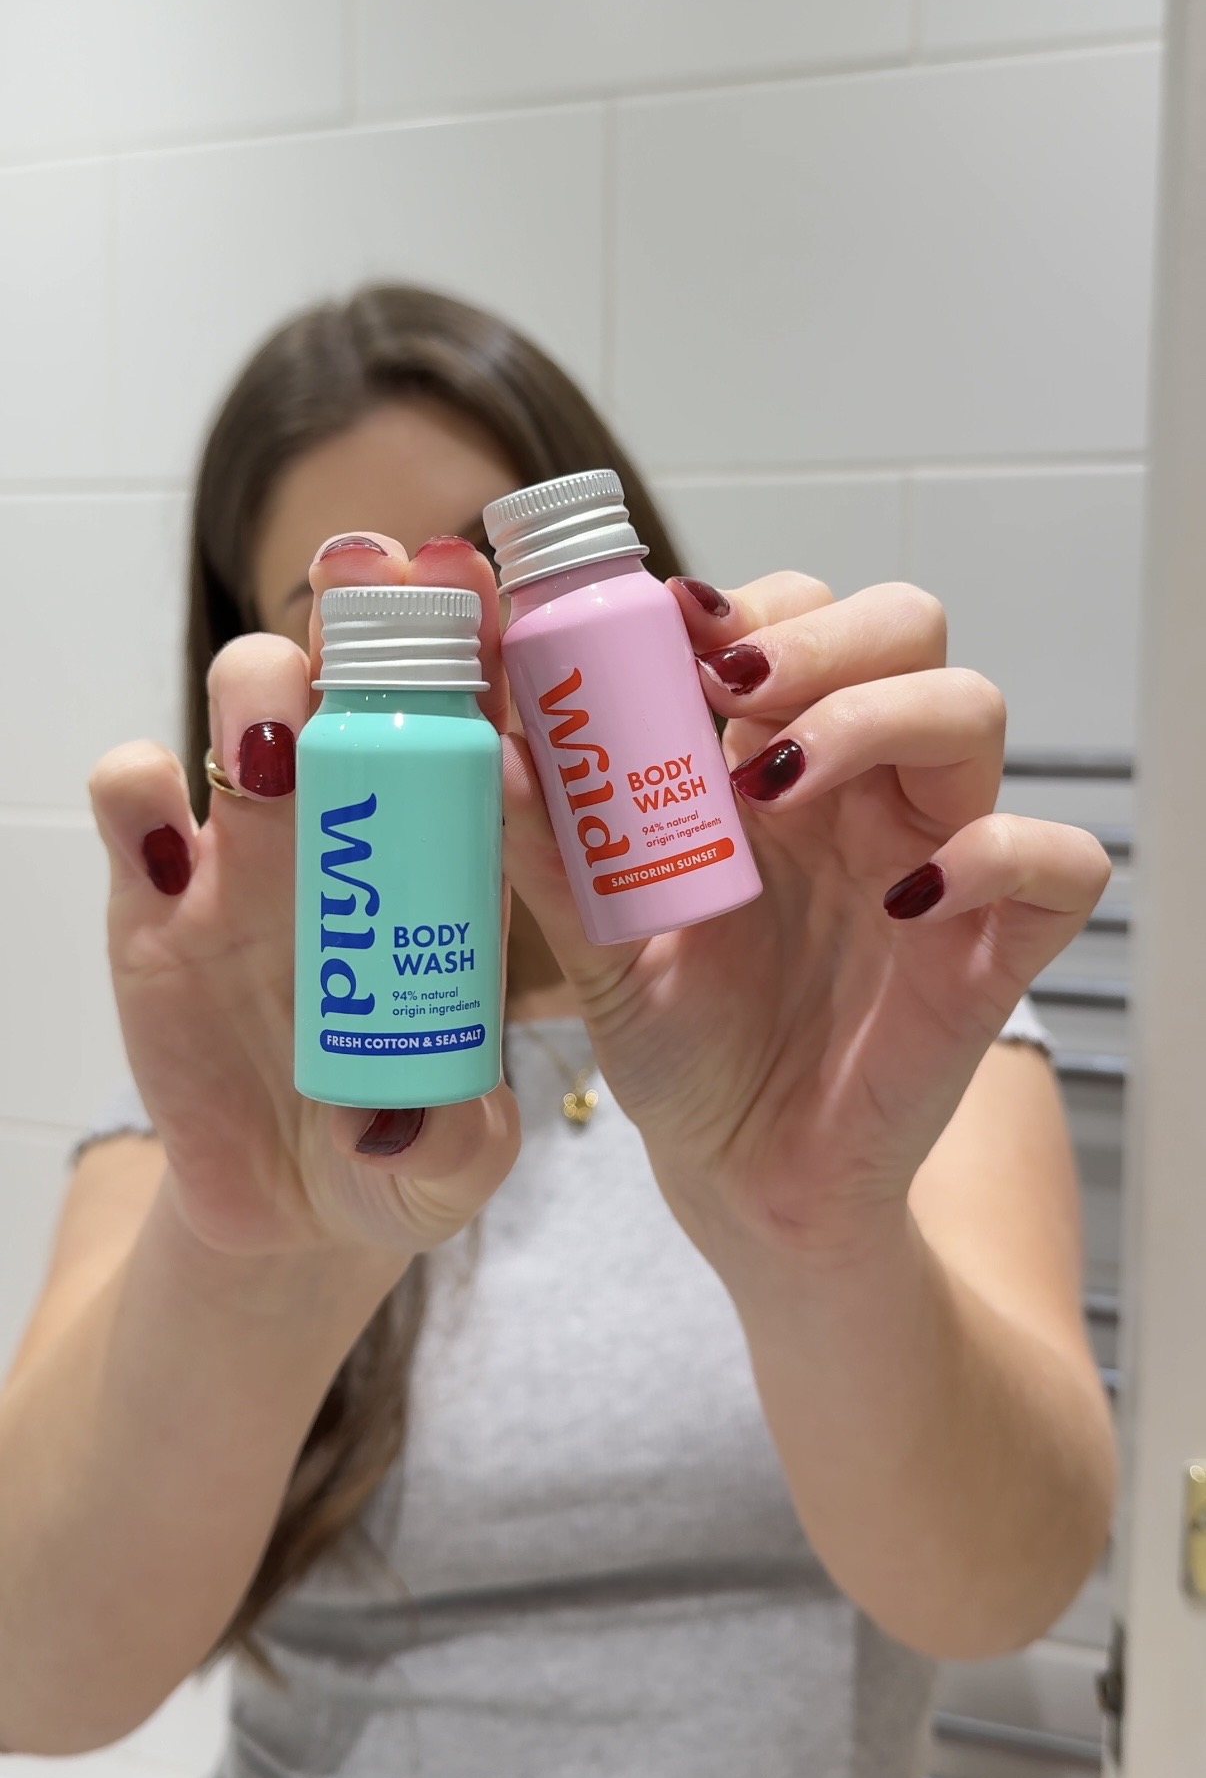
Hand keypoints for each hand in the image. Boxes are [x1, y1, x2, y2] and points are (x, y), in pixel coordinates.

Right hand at [89, 538, 516, 1263]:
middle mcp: (354, 825)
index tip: (484, 590)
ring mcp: (250, 853)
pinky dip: (138, 791)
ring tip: (278, 736)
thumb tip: (420, 1119)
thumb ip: (458, 1142)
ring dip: (260, 687)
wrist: (293, 1207)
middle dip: (364, 619)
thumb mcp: (454, 1165)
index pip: (470, 715)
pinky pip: (133, 803)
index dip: (476, 644)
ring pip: (246, 706)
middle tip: (380, 593)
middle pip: (354, 673)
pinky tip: (165, 829)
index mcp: (449, 855)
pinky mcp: (153, 904)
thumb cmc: (405, 1154)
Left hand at [503, 573, 1109, 1271]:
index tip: (675, 628)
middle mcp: (866, 788)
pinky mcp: (1000, 944)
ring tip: (781, 781)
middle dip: (821, 632)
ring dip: (878, 715)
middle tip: (734, 683)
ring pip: (973, 708)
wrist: (740, 1174)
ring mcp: (940, 854)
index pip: (801, 617)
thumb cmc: (683, 1043)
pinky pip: (1060, 859)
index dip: (753, 603)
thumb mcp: (595, 944)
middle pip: (904, 626)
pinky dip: (996, 853)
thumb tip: (498, 743)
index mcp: (776, 761)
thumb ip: (552, 847)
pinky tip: (906, 900)